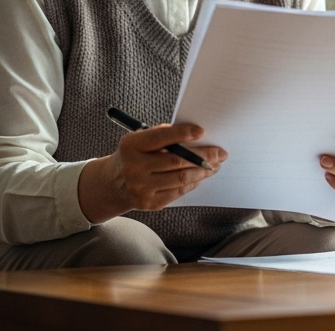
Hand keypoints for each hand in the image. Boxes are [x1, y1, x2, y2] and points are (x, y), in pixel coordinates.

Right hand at [78, 123, 226, 223]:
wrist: (113, 183)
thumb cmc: (135, 155)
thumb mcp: (140, 140)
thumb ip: (163, 136)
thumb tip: (197, 136)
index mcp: (131, 146)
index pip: (161, 137)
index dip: (183, 133)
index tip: (202, 131)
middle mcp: (133, 168)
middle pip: (176, 160)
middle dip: (203, 156)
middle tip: (221, 153)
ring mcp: (141, 188)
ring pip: (181, 178)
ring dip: (203, 171)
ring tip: (215, 164)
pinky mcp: (149, 203)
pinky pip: (178, 192)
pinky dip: (193, 183)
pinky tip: (201, 176)